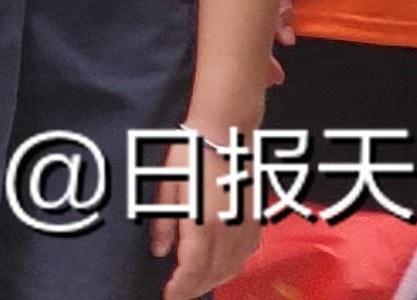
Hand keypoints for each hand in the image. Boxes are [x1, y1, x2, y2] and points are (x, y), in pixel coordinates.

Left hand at [149, 131, 259, 299]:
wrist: (225, 133)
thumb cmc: (188, 155)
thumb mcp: (165, 187)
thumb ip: (163, 224)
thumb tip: (160, 253)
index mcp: (202, 223)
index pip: (192, 270)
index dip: (180, 288)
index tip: (167, 297)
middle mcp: (228, 231)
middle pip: (213, 274)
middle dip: (193, 288)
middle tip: (176, 294)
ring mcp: (246, 227)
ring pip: (233, 268)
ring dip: (213, 280)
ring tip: (193, 284)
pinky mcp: (256, 221)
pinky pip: (245, 255)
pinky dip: (231, 268)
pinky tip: (217, 267)